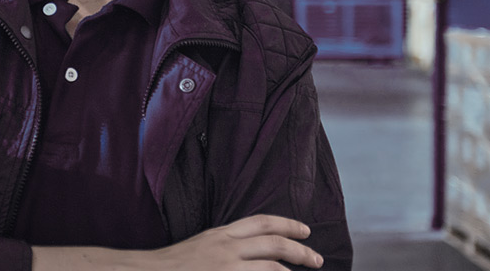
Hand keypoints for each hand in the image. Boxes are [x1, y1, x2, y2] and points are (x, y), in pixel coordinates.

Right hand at [146, 215, 323, 269]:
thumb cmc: (173, 265)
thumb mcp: (202, 245)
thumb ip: (226, 244)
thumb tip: (253, 249)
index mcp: (220, 234)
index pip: (262, 222)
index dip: (288, 225)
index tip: (306, 231)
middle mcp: (225, 249)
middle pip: (273, 245)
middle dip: (301, 252)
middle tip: (317, 260)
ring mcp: (225, 269)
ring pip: (271, 268)